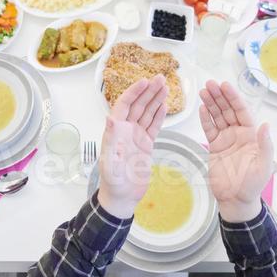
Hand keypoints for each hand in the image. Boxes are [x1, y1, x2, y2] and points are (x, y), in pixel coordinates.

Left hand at [97, 75, 167, 219]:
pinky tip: (165, 105)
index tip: (144, 81)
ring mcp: (136, 136)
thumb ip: (111, 140)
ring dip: (156, 99)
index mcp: (116, 131)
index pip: (124, 104)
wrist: (122, 197)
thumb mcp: (110, 162)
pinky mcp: (146, 144)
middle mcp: (126, 130)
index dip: (134, 92)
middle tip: (161, 78)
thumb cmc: (113, 181)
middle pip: (138, 105)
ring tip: (165, 86)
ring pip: (147, 113)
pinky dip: (159, 115)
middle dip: (149, 91)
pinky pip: (153, 126)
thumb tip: (110, 118)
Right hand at [199, 80, 272, 223]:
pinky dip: (205, 119)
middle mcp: (238, 133)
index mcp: (251, 134)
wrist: (236, 200)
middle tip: (210, 84)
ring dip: (210, 103)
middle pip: (228, 110)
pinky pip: (209, 129)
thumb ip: (265, 145)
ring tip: (203, 91)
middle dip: (219, 96)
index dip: (234, 98)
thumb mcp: (264, 165)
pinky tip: (201, 108)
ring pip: (217, 117)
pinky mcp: (215, 147)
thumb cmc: (253, 184)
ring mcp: (226, 139)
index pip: (242, 111)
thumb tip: (265, 125)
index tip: (225, 86)